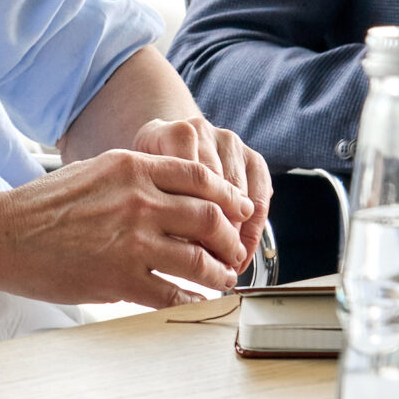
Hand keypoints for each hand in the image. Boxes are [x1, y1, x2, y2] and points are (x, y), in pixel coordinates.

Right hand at [0, 149, 255, 307]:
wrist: (2, 233)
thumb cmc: (41, 205)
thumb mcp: (93, 171)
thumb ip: (135, 176)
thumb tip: (172, 190)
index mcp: (132, 168)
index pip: (200, 177)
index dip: (228, 196)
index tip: (239, 211)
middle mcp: (139, 200)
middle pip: (210, 218)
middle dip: (230, 239)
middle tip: (233, 251)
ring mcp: (131, 241)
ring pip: (200, 260)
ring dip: (218, 274)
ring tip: (220, 279)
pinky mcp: (120, 278)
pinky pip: (173, 293)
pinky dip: (191, 300)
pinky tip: (193, 301)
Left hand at [130, 116, 270, 262]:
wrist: (162, 143)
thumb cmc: (146, 174)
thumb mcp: (137, 183)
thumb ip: (150, 204)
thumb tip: (173, 250)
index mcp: (171, 133)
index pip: (190, 180)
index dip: (192, 220)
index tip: (188, 256)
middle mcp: (204, 131)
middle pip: (218, 188)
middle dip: (216, 233)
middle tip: (212, 268)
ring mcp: (230, 142)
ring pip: (242, 195)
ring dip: (237, 235)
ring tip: (227, 266)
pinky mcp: (252, 157)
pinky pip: (262, 195)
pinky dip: (253, 228)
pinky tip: (242, 251)